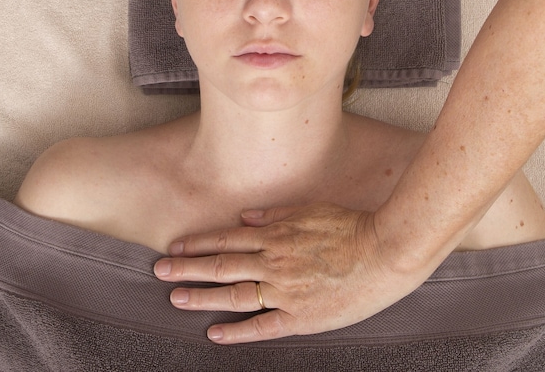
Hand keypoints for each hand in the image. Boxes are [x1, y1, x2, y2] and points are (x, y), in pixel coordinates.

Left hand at [152, 202, 423, 343]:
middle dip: (187, 268)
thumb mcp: (312, 210)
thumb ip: (277, 214)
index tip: (175, 246)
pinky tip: (214, 333)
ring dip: (201, 296)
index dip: (198, 243)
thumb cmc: (354, 227)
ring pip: (233, 293)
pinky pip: (262, 326)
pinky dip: (236, 331)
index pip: (227, 239)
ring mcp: (286, 290)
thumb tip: (245, 218)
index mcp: (277, 235)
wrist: (386, 251)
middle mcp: (274, 261)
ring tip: (174, 299)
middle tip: (158, 271)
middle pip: (221, 265)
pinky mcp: (301, 316)